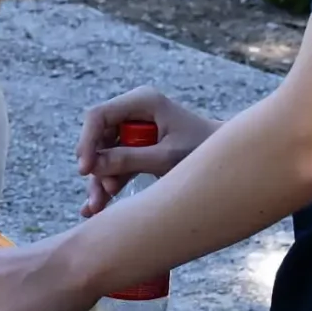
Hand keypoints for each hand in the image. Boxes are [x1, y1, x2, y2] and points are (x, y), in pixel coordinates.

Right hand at [75, 88, 218, 217]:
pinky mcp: (136, 145)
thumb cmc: (202, 150)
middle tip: (97, 198)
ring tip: (96, 209)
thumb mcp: (166, 157)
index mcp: (142, 101)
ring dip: (100, 181)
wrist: (227, 159)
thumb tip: (93, 167)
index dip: (87, 142)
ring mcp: (134, 128)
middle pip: (99, 137)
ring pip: (104, 154)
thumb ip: (130, 159)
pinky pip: (115, 163)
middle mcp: (134, 111)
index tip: (85, 170)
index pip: (99, 116)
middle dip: (95, 169)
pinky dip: (109, 182)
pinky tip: (95, 206)